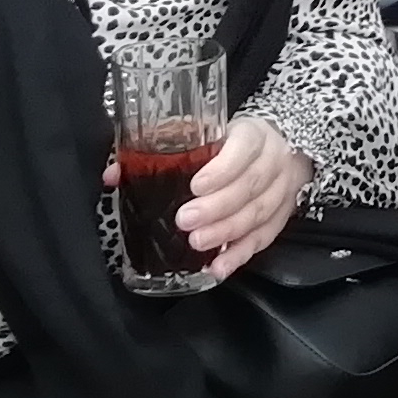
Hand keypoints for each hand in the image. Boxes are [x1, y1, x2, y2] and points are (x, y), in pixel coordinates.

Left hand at [111, 112, 307, 278]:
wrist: (279, 146)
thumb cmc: (231, 141)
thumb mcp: (203, 132)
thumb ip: (162, 148)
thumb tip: (114, 174)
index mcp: (253, 134)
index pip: (242, 149)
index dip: (221, 170)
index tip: (195, 186)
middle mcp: (273, 161)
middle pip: (249, 186)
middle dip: (217, 207)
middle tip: (186, 220)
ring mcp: (282, 190)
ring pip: (258, 214)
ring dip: (227, 232)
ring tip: (198, 244)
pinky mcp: (282, 215)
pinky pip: (264, 238)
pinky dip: (241, 254)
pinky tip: (219, 266)